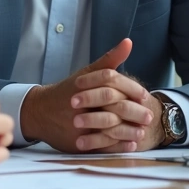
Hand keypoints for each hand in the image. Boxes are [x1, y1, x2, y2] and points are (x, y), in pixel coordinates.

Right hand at [20, 38, 144, 152]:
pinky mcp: (77, 142)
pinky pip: (101, 146)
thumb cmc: (67, 91)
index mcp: (85, 86)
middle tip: (150, 117)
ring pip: (108, 130)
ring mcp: (78, 125)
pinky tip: (130, 145)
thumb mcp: (86, 73)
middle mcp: (81, 105)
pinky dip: (117, 146)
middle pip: (112, 108)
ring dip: (128, 132)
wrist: (39, 112)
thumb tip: (128, 42)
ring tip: (142, 133)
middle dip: (134, 113)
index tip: (145, 96)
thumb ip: (109, 60)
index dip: (132, 91)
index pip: (112, 85)